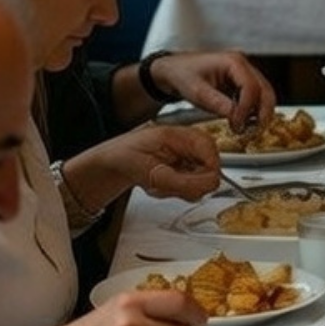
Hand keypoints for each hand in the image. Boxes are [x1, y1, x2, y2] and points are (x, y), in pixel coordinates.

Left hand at [77, 124, 220, 200]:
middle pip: (210, 166)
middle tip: (168, 187)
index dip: (209, 171)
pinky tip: (161, 186)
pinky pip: (192, 185)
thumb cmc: (125, 158)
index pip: (211, 149)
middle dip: (191, 184)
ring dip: (181, 189)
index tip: (195, 187)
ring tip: (159, 184)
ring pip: (202, 179)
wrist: (113, 163)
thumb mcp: (154, 173)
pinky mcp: (184, 167)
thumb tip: (212, 183)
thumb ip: (185, 181)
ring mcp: (187, 155)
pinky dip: (177, 191)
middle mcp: (188, 143)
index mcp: (181, 134)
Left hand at [149, 50, 277, 129]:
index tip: (237, 125)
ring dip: (260, 113)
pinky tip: (244, 122)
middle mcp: (243, 65)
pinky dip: (253, 110)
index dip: (247, 109)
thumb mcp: (197, 92)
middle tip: (253, 131)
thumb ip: (217, 103)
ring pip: (264, 94)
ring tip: (248, 129)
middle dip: (262, 112)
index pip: (251, 87)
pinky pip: (255, 97)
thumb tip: (236, 117)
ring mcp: (244, 73)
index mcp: (233, 62)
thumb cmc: (182, 75)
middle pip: (265, 90)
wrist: (173, 71)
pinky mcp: (241, 82)